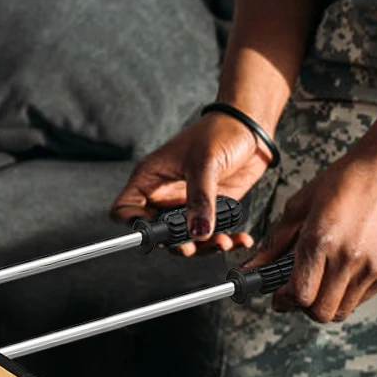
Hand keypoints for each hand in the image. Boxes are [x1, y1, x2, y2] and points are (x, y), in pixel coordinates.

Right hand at [110, 113, 268, 250]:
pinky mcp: (211, 209)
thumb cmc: (219, 133)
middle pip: (157, 231)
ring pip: (186, 238)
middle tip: (192, 245)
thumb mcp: (204, 164)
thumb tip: (197, 232)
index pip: (125, 209)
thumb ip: (200, 199)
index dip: (134, 225)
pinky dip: (226, 240)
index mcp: (150, 179)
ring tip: (224, 241)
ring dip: (204, 246)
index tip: (155, 235)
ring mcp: (188, 204)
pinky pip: (212, 234)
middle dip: (175, 243)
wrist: (250, 130)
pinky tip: (239, 239)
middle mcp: (165, 195)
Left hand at [249, 145, 376, 322]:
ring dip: (324, 303)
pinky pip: (362, 298)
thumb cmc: (344, 181)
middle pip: (321, 311)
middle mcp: (349, 258)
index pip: (300, 293)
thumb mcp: (299, 206)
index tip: (276, 295)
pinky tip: (338, 273)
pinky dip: (346, 294)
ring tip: (317, 281)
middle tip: (294, 292)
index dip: (283, 300)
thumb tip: (255, 264)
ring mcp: (373, 268)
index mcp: (321, 240)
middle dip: (302, 307)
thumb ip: (276, 241)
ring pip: (342, 310)